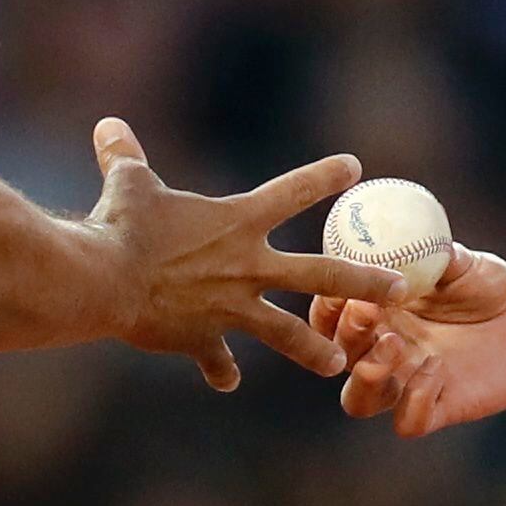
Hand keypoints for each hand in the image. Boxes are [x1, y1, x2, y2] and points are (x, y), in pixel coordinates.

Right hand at [82, 122, 400, 392]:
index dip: (324, 178)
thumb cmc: (120, 226)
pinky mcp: (203, 339)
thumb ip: (126, 155)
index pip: (292, 193)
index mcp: (237, 222)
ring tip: (338, 364)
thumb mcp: (128, 184)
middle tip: (400, 290)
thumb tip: (107, 124)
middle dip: (364, 282)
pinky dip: (220, 369)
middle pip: (320, 275)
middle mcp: (246, 266)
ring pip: (287, 333)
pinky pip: (217, 358)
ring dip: (313, 348)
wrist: (105, 280)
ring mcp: (230, 307)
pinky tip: (227, 381)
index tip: (355, 167)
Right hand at [329, 244, 505, 434]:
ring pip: (359, 401)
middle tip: (368, 310)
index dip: (326, 307)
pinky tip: (438, 367)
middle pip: (338, 357)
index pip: (331, 319)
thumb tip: (396, 234)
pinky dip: (414, 399)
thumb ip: (427, 253)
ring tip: (395, 345)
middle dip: (346, 335)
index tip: (341, 287)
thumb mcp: (459, 262)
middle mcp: (388, 352)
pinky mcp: (444, 407)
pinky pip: (409, 422)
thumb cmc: (492, 287)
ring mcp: (411, 383)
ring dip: (365, 377)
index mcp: (381, 315)